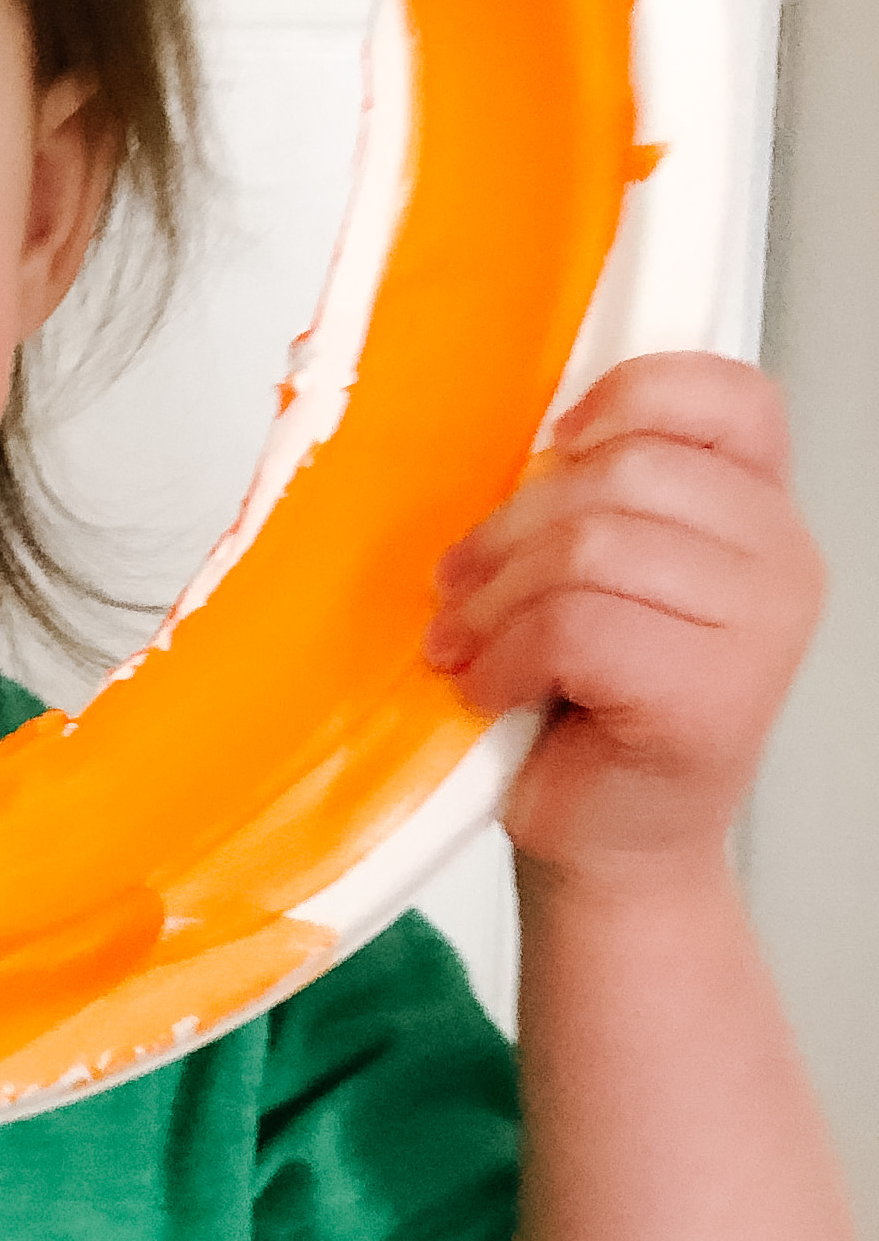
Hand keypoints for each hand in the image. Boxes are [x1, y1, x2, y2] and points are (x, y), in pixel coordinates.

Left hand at [425, 353, 820, 881]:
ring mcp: (760, 632)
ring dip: (495, 600)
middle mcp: (781, 559)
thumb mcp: (594, 575)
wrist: (609, 844)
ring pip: (590, 549)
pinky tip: (491, 688)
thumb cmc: (590, 709)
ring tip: (463, 642)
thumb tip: (508, 436)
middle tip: (459, 585)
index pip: (726, 396)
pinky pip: (575, 629)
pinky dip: (505, 657)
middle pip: (624, 471)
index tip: (552, 445)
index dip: (628, 396)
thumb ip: (589, 497)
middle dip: (511, 527)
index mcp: (758, 509)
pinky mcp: (711, 696)